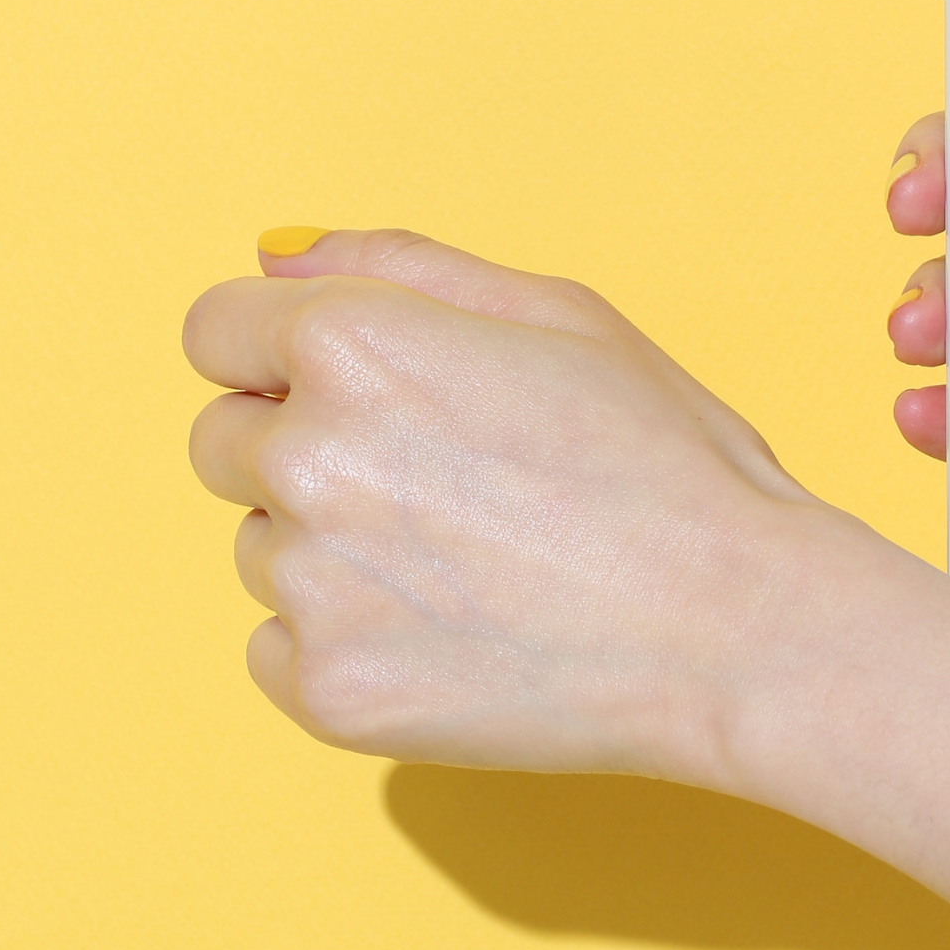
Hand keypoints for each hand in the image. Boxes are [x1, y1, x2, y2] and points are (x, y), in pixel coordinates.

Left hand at [184, 230, 849, 775]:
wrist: (734, 627)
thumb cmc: (665, 460)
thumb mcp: (559, 312)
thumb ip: (403, 266)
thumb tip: (280, 258)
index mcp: (354, 344)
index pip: (214, 329)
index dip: (281, 350)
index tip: (354, 386)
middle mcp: (305, 459)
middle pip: (220, 441)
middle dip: (299, 445)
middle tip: (434, 477)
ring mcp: (308, 585)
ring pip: (260, 547)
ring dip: (327, 546)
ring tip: (466, 559)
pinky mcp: (325, 691)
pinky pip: (277, 647)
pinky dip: (343, 639)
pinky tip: (450, 629)